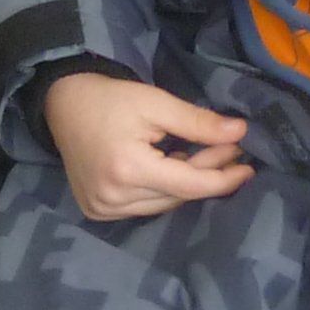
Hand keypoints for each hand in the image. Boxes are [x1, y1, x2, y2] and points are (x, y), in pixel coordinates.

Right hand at [41, 72, 251, 220]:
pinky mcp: (97, 210)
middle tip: (231, 152)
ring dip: (187, 183)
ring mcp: (102, 208)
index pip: (189, 184)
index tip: (248, 167)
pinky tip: (173, 169)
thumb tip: (240, 133)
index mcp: (128, 170)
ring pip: (163, 204)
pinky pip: (145, 206)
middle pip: (178, 194)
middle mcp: (113, 198)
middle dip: (208, 174)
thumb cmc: (109, 98)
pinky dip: (163, 190)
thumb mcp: (156, 103)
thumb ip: (198, 122)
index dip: (223, 177)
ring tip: (204, 157)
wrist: (61, 104)